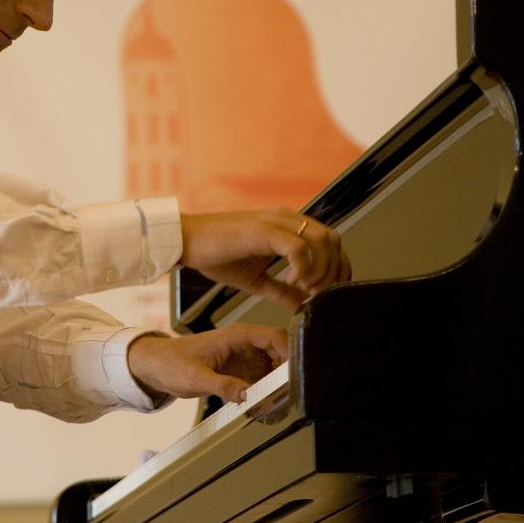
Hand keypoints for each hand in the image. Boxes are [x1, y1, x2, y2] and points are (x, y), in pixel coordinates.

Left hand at [127, 323, 287, 403]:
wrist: (157, 366)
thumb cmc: (172, 363)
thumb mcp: (197, 378)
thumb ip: (224, 386)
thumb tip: (249, 395)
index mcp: (237, 335)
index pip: (275, 336)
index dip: (290, 352)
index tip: (296, 373)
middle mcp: (245, 344)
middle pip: (280, 352)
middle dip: (288, 371)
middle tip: (290, 394)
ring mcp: (245, 357)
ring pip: (274, 367)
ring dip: (279, 383)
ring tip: (280, 403)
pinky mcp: (241, 371)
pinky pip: (262, 379)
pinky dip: (267, 391)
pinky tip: (267, 405)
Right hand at [180, 208, 350, 311]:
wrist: (185, 241)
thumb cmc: (215, 255)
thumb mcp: (255, 280)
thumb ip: (281, 290)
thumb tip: (303, 303)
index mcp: (285, 227)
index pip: (329, 242)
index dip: (337, 268)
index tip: (328, 292)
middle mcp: (285, 219)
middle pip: (332, 239)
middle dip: (334, 271)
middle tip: (318, 294)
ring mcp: (275, 222)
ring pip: (321, 240)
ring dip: (320, 269)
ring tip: (305, 288)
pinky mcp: (263, 230)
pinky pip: (297, 247)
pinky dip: (301, 268)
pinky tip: (290, 281)